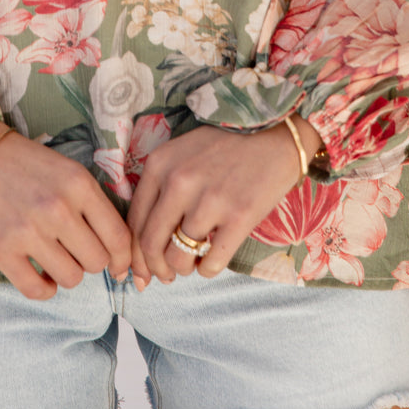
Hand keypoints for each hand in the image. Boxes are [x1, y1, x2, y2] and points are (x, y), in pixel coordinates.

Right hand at [0, 122, 131, 300]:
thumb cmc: (22, 162)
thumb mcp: (65, 170)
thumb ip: (91, 203)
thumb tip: (116, 249)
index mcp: (79, 183)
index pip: (118, 236)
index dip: (124, 257)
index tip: (119, 264)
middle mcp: (58, 208)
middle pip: (97, 261)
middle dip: (91, 260)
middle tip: (77, 251)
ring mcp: (29, 231)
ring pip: (71, 278)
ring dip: (67, 272)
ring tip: (55, 257)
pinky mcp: (1, 250)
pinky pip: (38, 290)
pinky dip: (45, 288)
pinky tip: (40, 274)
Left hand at [126, 117, 319, 286]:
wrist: (274, 133)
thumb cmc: (225, 145)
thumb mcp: (182, 153)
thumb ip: (160, 188)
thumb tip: (144, 244)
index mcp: (159, 164)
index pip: (134, 222)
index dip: (136, 254)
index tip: (143, 269)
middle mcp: (179, 182)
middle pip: (151, 244)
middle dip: (156, 268)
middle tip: (166, 275)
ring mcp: (209, 200)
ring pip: (179, 258)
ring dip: (183, 269)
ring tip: (193, 262)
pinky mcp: (239, 217)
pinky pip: (211, 263)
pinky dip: (207, 270)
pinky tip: (212, 260)